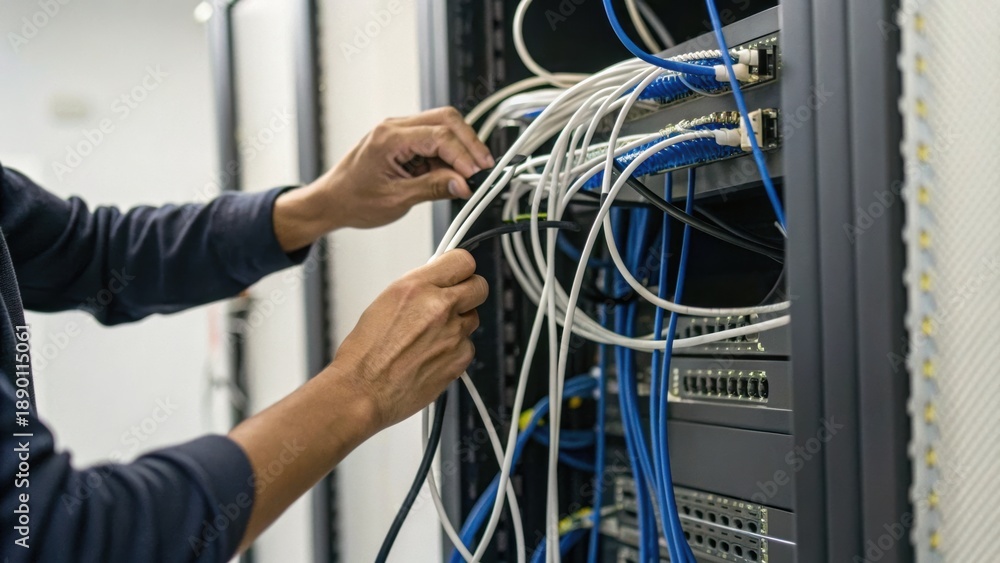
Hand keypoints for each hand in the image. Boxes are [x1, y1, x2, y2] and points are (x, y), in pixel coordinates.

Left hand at [273, 107, 493, 250]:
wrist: (332, 201)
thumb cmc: (354, 200)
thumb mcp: (397, 199)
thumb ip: (433, 188)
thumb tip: (462, 184)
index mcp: (389, 138)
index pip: (439, 136)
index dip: (463, 155)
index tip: (475, 175)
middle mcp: (394, 127)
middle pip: (446, 119)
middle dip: (469, 143)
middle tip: (483, 167)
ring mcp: (399, 131)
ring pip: (443, 125)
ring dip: (460, 147)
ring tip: (470, 173)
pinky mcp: (403, 141)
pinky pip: (433, 139)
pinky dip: (448, 154)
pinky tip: (453, 173)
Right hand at [327, 249, 487, 428]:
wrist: (363, 390)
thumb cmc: (365, 352)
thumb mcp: (386, 302)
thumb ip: (419, 289)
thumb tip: (437, 284)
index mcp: (417, 287)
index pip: (463, 261)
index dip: (462, 269)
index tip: (458, 275)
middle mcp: (439, 307)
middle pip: (479, 287)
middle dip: (469, 292)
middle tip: (455, 301)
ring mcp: (452, 334)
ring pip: (473, 319)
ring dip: (458, 324)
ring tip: (431, 337)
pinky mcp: (459, 360)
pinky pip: (468, 347)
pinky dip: (455, 351)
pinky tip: (431, 356)